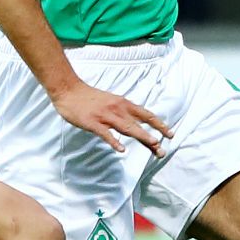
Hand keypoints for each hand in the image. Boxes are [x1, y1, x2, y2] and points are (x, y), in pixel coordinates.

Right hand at [49, 80, 171, 155]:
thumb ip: (123, 111)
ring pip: (126, 127)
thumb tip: (136, 122)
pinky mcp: (92, 122)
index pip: (146, 115)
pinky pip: (105, 133)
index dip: (159, 124)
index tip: (170, 134)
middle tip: (163, 150)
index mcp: (123, 104)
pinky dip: (113, 141)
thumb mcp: (111, 101)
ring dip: (141, 136)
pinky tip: (121, 149)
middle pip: (139, 124)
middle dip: (152, 137)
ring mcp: (105, 116)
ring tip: (153, 144)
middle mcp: (117, 109)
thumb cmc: (90, 97)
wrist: (69, 90)